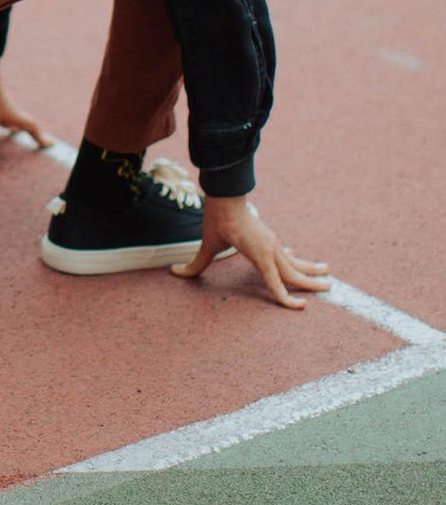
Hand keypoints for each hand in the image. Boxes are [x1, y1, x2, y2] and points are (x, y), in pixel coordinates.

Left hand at [172, 195, 329, 309]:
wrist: (226, 198)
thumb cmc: (217, 221)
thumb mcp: (207, 244)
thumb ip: (195, 263)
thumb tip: (174, 273)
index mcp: (259, 256)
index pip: (276, 282)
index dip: (286, 298)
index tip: (301, 307)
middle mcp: (271, 250)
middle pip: (294, 272)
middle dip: (311, 283)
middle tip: (329, 288)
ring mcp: (272, 242)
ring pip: (294, 261)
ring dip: (309, 268)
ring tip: (326, 271)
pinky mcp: (268, 237)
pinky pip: (284, 252)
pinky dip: (293, 258)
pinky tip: (295, 257)